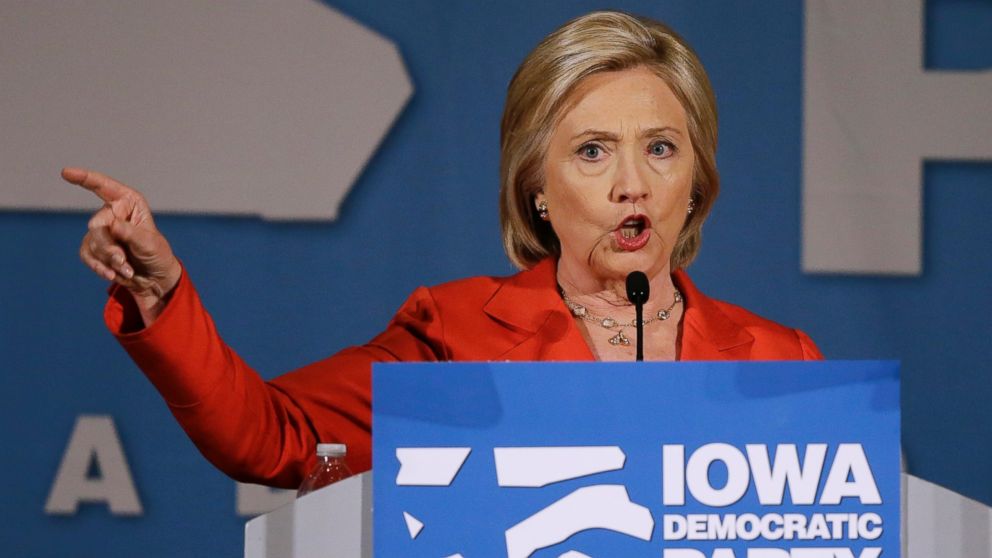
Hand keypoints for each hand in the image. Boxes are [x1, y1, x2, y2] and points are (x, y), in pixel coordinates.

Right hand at [63, 167, 181, 324]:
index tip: (66, 172)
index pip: (104, 186)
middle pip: (97, 225)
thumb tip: (112, 225)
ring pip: (92, 242)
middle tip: (123, 260)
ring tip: (127, 269)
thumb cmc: (157, 255)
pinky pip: (86, 254)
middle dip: (109, 247)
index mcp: (129, 203)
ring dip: (108, 259)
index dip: (85, 178)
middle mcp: (113, 213)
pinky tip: (111, 274)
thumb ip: (131, 233)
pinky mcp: (94, 247)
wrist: (154, 279)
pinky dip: (99, 266)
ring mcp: (102, 230)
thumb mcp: (149, 244)